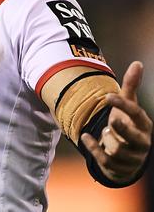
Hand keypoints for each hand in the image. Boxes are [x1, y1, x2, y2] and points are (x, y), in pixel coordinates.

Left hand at [81, 61, 152, 183]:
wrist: (126, 155)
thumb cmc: (127, 124)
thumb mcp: (129, 106)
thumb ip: (131, 85)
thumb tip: (138, 62)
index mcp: (144, 125)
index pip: (137, 114)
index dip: (123, 105)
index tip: (107, 97)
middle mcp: (142, 142)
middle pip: (133, 137)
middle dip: (122, 129)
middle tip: (112, 122)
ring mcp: (131, 157)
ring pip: (117, 148)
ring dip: (107, 138)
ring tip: (106, 132)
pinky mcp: (117, 167)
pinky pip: (104, 159)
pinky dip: (93, 147)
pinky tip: (86, 137)